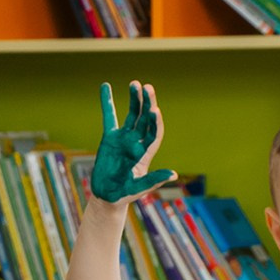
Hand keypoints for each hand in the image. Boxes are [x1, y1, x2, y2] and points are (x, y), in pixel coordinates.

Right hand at [90, 81, 174, 203]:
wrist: (108, 196)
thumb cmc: (125, 194)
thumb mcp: (139, 188)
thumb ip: (154, 179)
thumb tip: (173, 174)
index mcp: (146, 153)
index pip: (154, 133)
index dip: (155, 122)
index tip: (154, 110)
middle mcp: (137, 142)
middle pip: (145, 119)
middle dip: (147, 104)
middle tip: (148, 87)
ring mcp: (124, 138)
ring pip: (132, 114)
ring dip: (135, 99)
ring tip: (135, 83)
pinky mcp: (110, 137)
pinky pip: (109, 117)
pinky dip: (107, 102)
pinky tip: (106, 86)